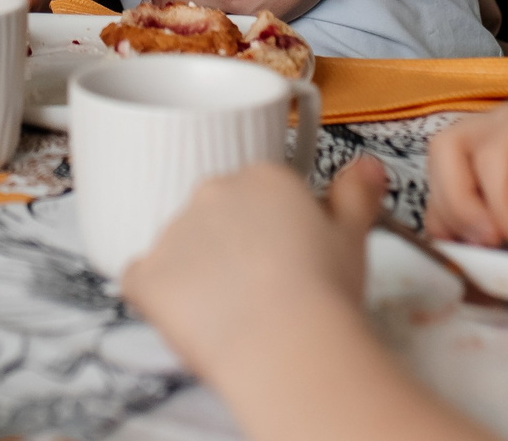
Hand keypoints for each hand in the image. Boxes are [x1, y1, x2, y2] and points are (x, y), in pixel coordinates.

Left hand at [126, 157, 387, 378]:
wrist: (287, 342)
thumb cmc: (325, 293)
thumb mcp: (354, 237)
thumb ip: (355, 195)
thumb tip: (367, 165)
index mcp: (263, 178)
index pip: (257, 196)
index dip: (271, 232)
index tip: (284, 260)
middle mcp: (212, 192)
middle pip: (214, 216)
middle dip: (230, 246)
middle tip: (259, 287)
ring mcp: (173, 232)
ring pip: (177, 248)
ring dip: (195, 272)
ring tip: (230, 313)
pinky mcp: (145, 275)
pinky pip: (141, 281)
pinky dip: (158, 299)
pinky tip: (191, 322)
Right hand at [425, 96, 507, 257]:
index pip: (491, 152)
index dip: (499, 202)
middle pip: (450, 151)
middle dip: (460, 201)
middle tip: (492, 244)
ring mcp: (503, 156)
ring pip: (445, 174)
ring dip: (454, 215)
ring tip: (488, 252)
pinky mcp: (501, 187)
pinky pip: (458, 199)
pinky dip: (457, 225)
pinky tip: (480, 251)